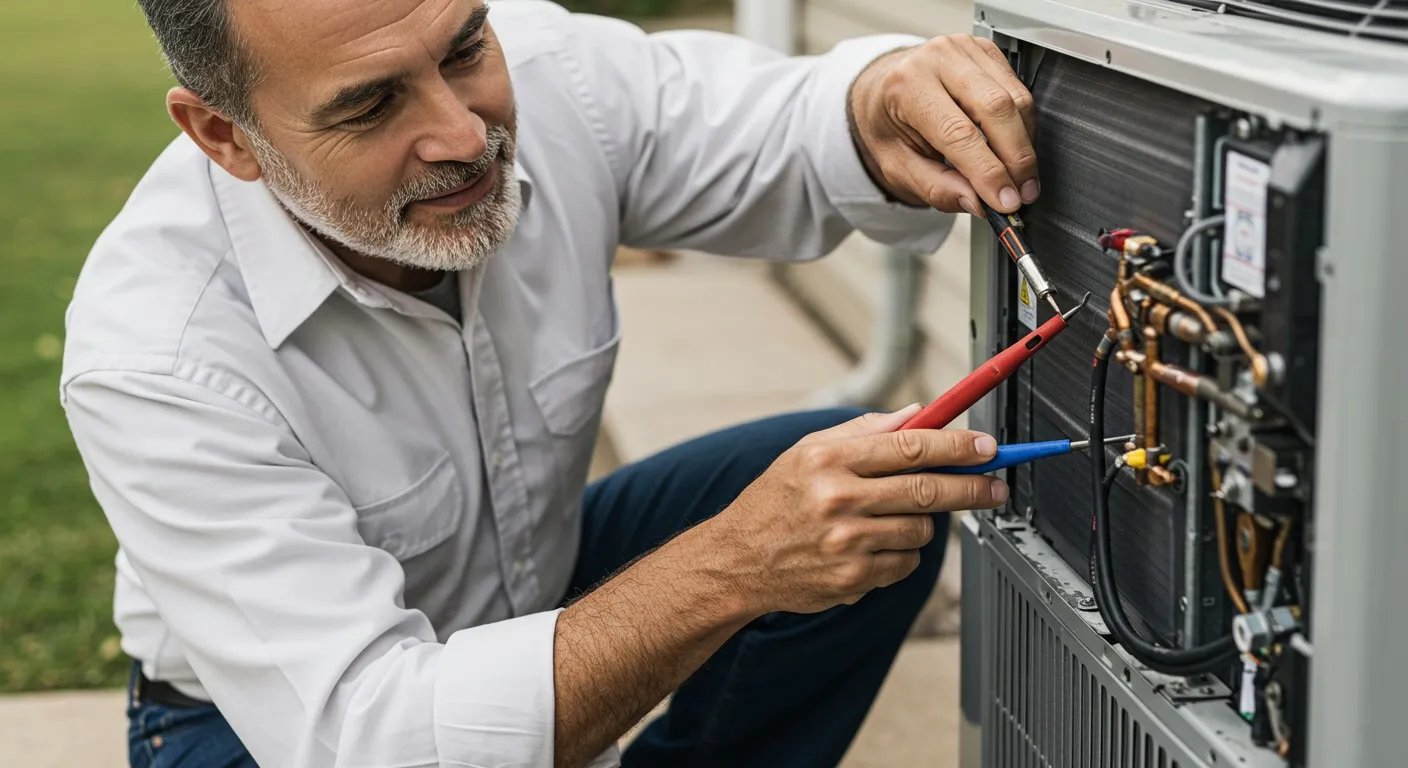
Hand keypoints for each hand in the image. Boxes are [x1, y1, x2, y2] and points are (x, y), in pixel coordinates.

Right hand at [711, 405, 1008, 615]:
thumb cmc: (776, 500)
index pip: (909, 446)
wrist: (737, 560)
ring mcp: (845, 543)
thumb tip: (920, 413)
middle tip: (996, 485)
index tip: (987, 446)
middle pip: (927, 490)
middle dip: (972, 487)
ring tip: (893, 518)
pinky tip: (870, 546)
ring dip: (922, 523)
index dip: (957, 446)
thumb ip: (863, 431)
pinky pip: (904, 563)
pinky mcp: (851, 579)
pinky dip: (900, 553)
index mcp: (828, 459)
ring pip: (921, 531)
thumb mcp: (807, 452)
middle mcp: (837, 499)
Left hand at [847, 35, 1037, 216]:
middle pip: (995, 109)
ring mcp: (965, 49)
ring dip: (1025, 145)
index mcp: (907, 85)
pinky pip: (1020, 90)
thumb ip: (934, 187)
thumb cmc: (889, 124)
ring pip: (1015, 99)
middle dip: (1016, 159)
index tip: (1006, 201)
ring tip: (1022, 179)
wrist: (884, 87)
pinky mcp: (987, 50)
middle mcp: (937, 58)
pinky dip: (1024, 126)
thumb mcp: (896, 165)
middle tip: (1022, 194)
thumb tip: (976, 202)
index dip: (988, 171)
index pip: (957, 132)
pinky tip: (1015, 149)